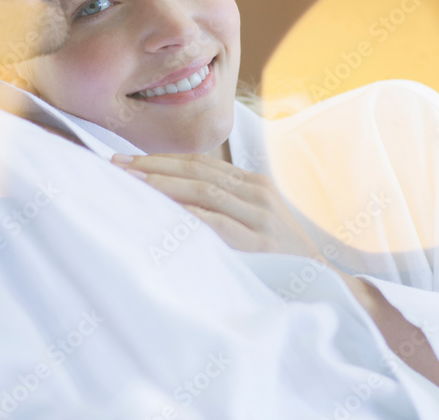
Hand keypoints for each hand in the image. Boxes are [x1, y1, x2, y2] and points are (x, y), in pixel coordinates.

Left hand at [111, 152, 322, 258]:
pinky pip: (220, 223)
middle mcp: (257, 192)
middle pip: (197, 170)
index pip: (200, 162)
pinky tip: (165, 211)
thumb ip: (223, 205)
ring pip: (205, 190)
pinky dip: (191, 215)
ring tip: (131, 182)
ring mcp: (261, 216)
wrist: (322, 281)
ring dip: (163, 184)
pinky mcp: (262, 242)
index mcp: (252, 183)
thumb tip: (171, 200)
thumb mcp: (254, 220)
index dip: (161, 158)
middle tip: (116, 163)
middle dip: (153, 165)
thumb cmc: (279, 253)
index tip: (126, 159)